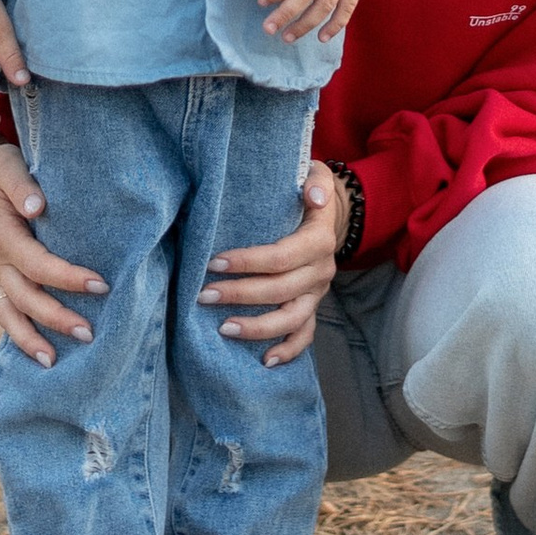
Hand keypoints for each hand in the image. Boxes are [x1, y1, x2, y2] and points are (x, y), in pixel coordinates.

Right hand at [0, 126, 108, 366]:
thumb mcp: (6, 165)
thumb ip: (21, 184)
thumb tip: (36, 206)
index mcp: (1, 236)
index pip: (38, 265)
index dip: (69, 278)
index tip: (102, 285)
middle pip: (26, 299)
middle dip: (57, 319)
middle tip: (91, 333)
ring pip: (10, 313)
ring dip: (31, 338)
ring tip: (54, 362)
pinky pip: (6, 311)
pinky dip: (19, 333)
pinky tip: (40, 352)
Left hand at [200, 161, 342, 366]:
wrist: (333, 214)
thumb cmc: (308, 192)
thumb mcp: (316, 174)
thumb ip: (314, 181)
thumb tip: (313, 195)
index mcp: (318, 240)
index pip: (281, 257)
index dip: (248, 262)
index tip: (214, 262)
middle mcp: (321, 270)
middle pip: (279, 290)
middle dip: (240, 294)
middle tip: (203, 295)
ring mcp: (317, 293)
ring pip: (291, 318)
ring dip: (258, 327)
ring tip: (224, 329)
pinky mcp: (313, 307)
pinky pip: (305, 335)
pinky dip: (287, 350)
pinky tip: (263, 360)